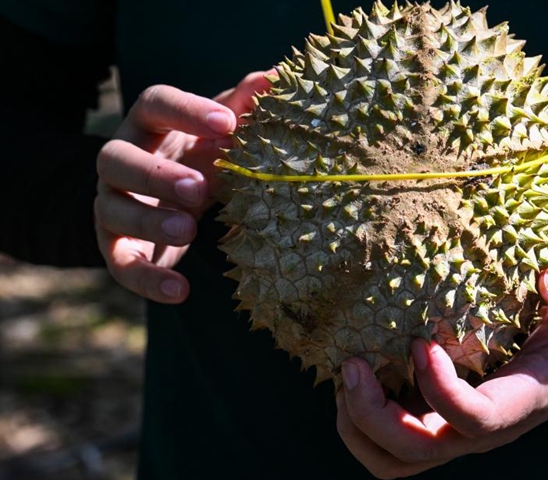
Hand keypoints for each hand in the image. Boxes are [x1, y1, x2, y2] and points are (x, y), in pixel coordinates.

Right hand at [94, 72, 270, 302]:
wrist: (168, 200)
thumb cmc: (202, 155)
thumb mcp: (221, 133)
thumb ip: (244, 105)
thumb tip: (277, 76)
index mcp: (150, 125)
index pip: (154, 103)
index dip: (186, 110)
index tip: (227, 122)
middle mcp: (121, 160)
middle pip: (116, 157)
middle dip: (156, 173)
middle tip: (198, 188)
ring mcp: (113, 203)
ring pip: (113, 209)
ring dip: (148, 219)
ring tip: (187, 228)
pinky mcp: (116, 245)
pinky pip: (121, 264)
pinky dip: (147, 279)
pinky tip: (180, 291)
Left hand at [336, 262, 547, 478]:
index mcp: (524, 400)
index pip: (476, 422)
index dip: (440, 391)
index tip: (419, 343)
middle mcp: (485, 428)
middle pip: (419, 452)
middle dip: (374, 418)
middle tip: (353, 364)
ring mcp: (457, 429)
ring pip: (395, 460)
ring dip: (358, 425)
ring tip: (348, 372)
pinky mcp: (437, 418)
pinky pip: (387, 441)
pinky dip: (360, 416)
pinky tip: (358, 371)